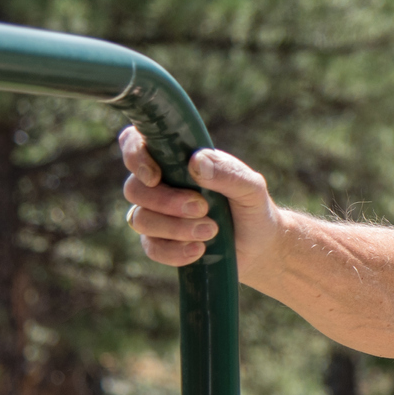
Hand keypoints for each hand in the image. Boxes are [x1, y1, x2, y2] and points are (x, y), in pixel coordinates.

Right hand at [119, 126, 276, 270]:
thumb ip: (228, 173)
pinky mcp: (160, 242)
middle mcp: (160, 184)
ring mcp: (156, 214)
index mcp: (177, 159)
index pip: (136, 142)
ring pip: (139, 219)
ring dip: (174, 228)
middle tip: (202, 208)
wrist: (259, 246)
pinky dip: (175, 251)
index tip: (155, 176)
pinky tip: (199, 250)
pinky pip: (151, 248)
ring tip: (211, 231)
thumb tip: (195, 162)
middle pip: (134, 189)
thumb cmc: (252, 207)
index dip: (135, 155)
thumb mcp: (251, 187)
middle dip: (166, 201)